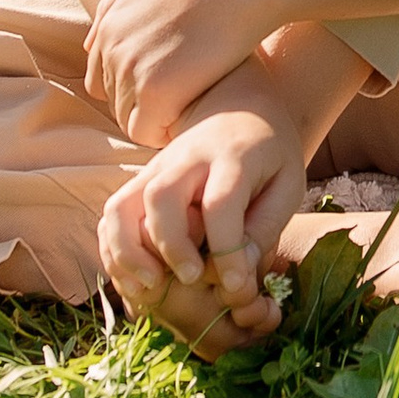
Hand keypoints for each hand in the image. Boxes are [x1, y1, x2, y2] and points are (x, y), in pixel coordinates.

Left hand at [83, 0, 266, 143]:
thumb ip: (114, 9)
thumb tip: (93, 43)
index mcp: (109, 27)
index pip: (101, 79)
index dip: (132, 88)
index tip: (164, 85)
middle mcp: (113, 48)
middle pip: (115, 100)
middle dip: (143, 104)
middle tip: (181, 99)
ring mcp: (130, 68)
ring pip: (127, 117)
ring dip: (154, 118)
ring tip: (188, 107)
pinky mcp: (155, 89)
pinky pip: (143, 131)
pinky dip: (161, 132)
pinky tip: (187, 117)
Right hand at [100, 67, 306, 349]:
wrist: (241, 111)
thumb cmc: (270, 157)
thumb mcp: (287, 186)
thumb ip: (264, 228)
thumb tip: (237, 273)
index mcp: (232, 157)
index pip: (220, 204)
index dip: (226, 250)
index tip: (235, 286)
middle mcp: (186, 159)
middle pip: (161, 197)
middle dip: (171, 244)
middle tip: (192, 279)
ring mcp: (155, 168)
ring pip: (123, 205)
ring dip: (129, 251)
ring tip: (152, 286)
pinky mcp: (138, 181)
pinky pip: (111, 215)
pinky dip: (114, 251)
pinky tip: (135, 280)